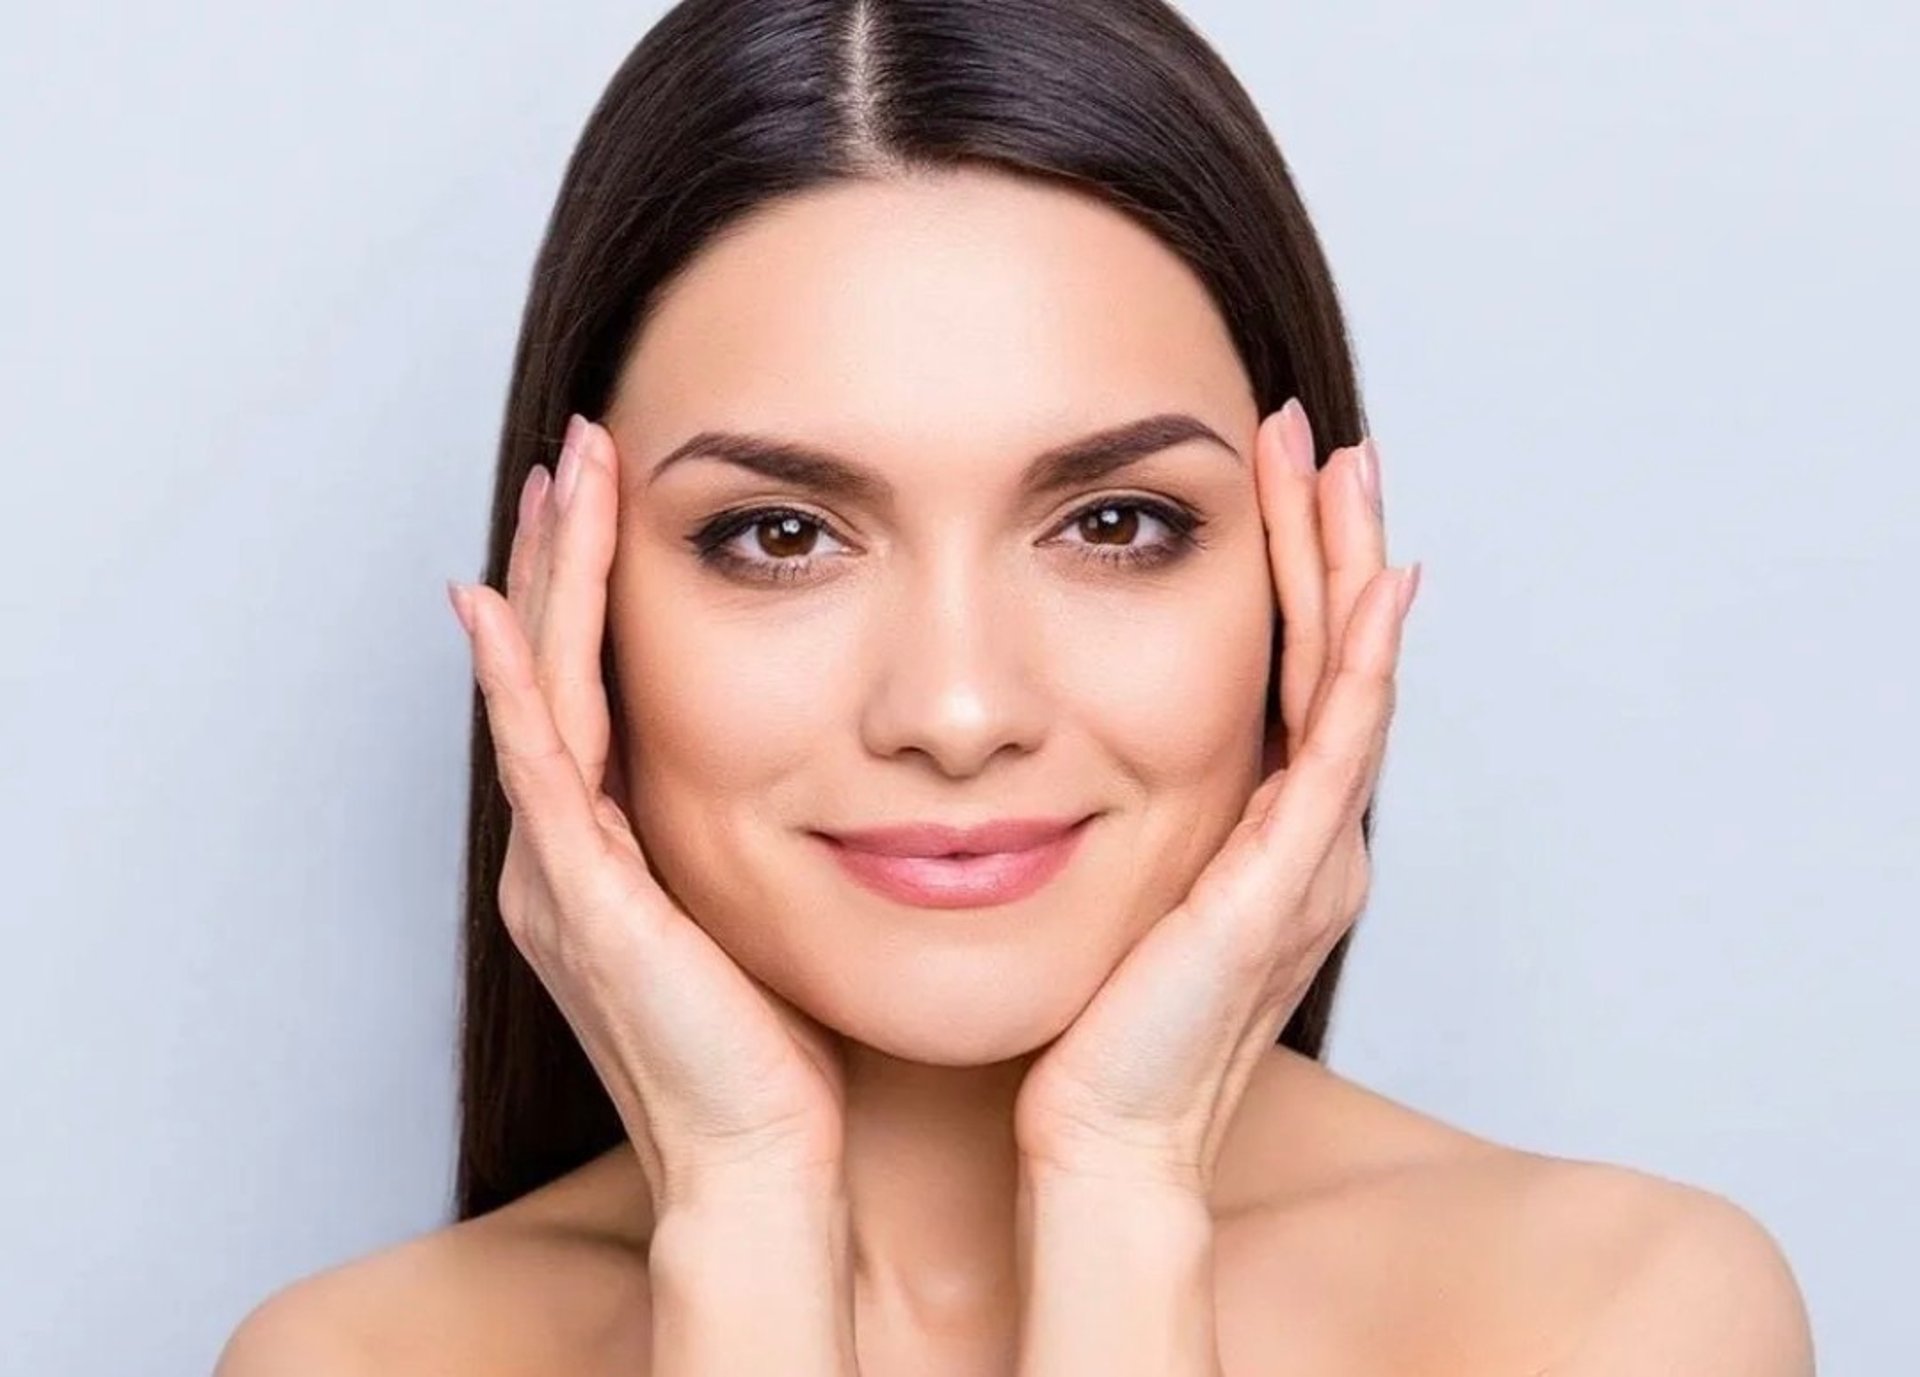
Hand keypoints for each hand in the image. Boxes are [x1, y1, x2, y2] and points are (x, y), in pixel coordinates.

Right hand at [448, 415, 850, 1209]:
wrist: (762, 1159)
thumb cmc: (779, 1048)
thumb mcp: (764, 905)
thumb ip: (763, 829)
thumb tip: (835, 762)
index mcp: (607, 848)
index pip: (591, 681)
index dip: (593, 583)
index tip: (618, 489)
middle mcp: (565, 851)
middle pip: (550, 665)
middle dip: (560, 551)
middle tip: (579, 445)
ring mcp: (561, 872)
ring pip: (538, 691)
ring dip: (546, 578)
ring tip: (561, 475)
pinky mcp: (579, 900)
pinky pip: (539, 767)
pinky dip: (518, 682)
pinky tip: (499, 607)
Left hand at [1012, 400, 1418, 1194]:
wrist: (1094, 1136)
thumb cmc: (1084, 1025)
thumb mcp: (1103, 884)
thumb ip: (1107, 810)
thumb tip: (1042, 740)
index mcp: (1263, 835)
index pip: (1290, 674)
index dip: (1289, 572)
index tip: (1266, 476)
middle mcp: (1304, 838)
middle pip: (1334, 658)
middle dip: (1328, 542)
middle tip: (1320, 438)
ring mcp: (1307, 860)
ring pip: (1348, 682)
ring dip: (1346, 569)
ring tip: (1340, 467)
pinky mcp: (1285, 884)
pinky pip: (1338, 749)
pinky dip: (1360, 662)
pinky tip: (1372, 585)